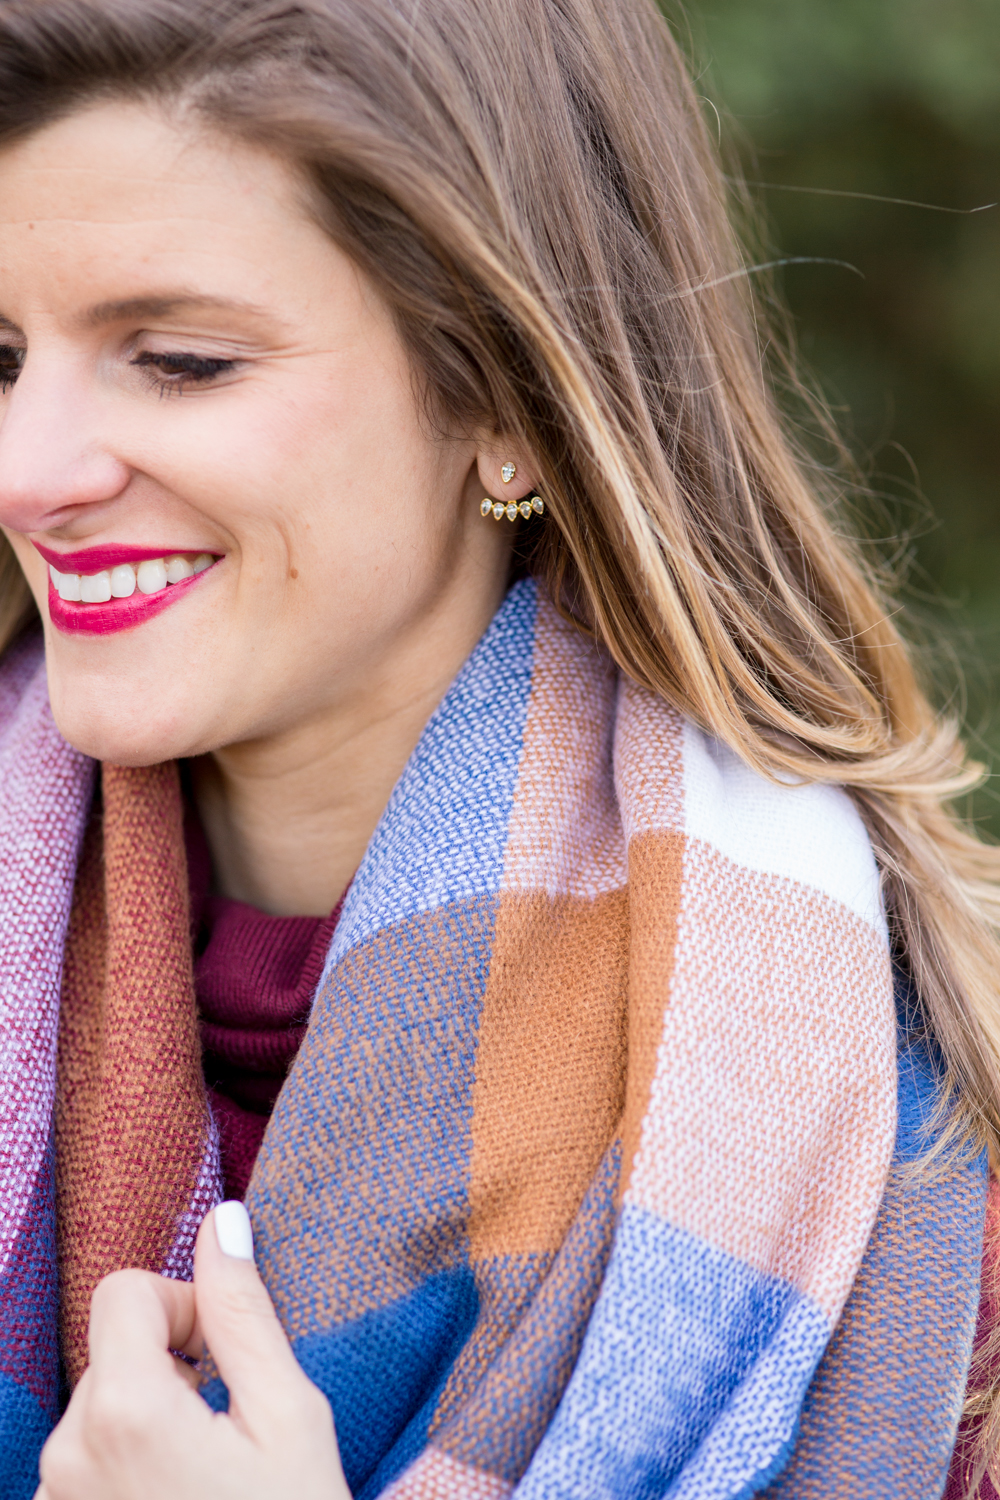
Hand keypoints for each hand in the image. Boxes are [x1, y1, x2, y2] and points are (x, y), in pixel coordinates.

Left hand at [37, 1202, 349, 1499]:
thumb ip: (245, 1314)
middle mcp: (68, 1454)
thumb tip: (223, 1220)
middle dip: (169, 1366)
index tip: (223, 1359)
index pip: (124, 1289)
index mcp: (125, 1410)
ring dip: (150, 1419)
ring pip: (100, 1408)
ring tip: (207, 1478)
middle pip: (112, 1350)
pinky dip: (128, 1467)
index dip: (181, 1305)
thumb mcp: (289, 1419)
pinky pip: (86, 1465)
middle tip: (230, 1426)